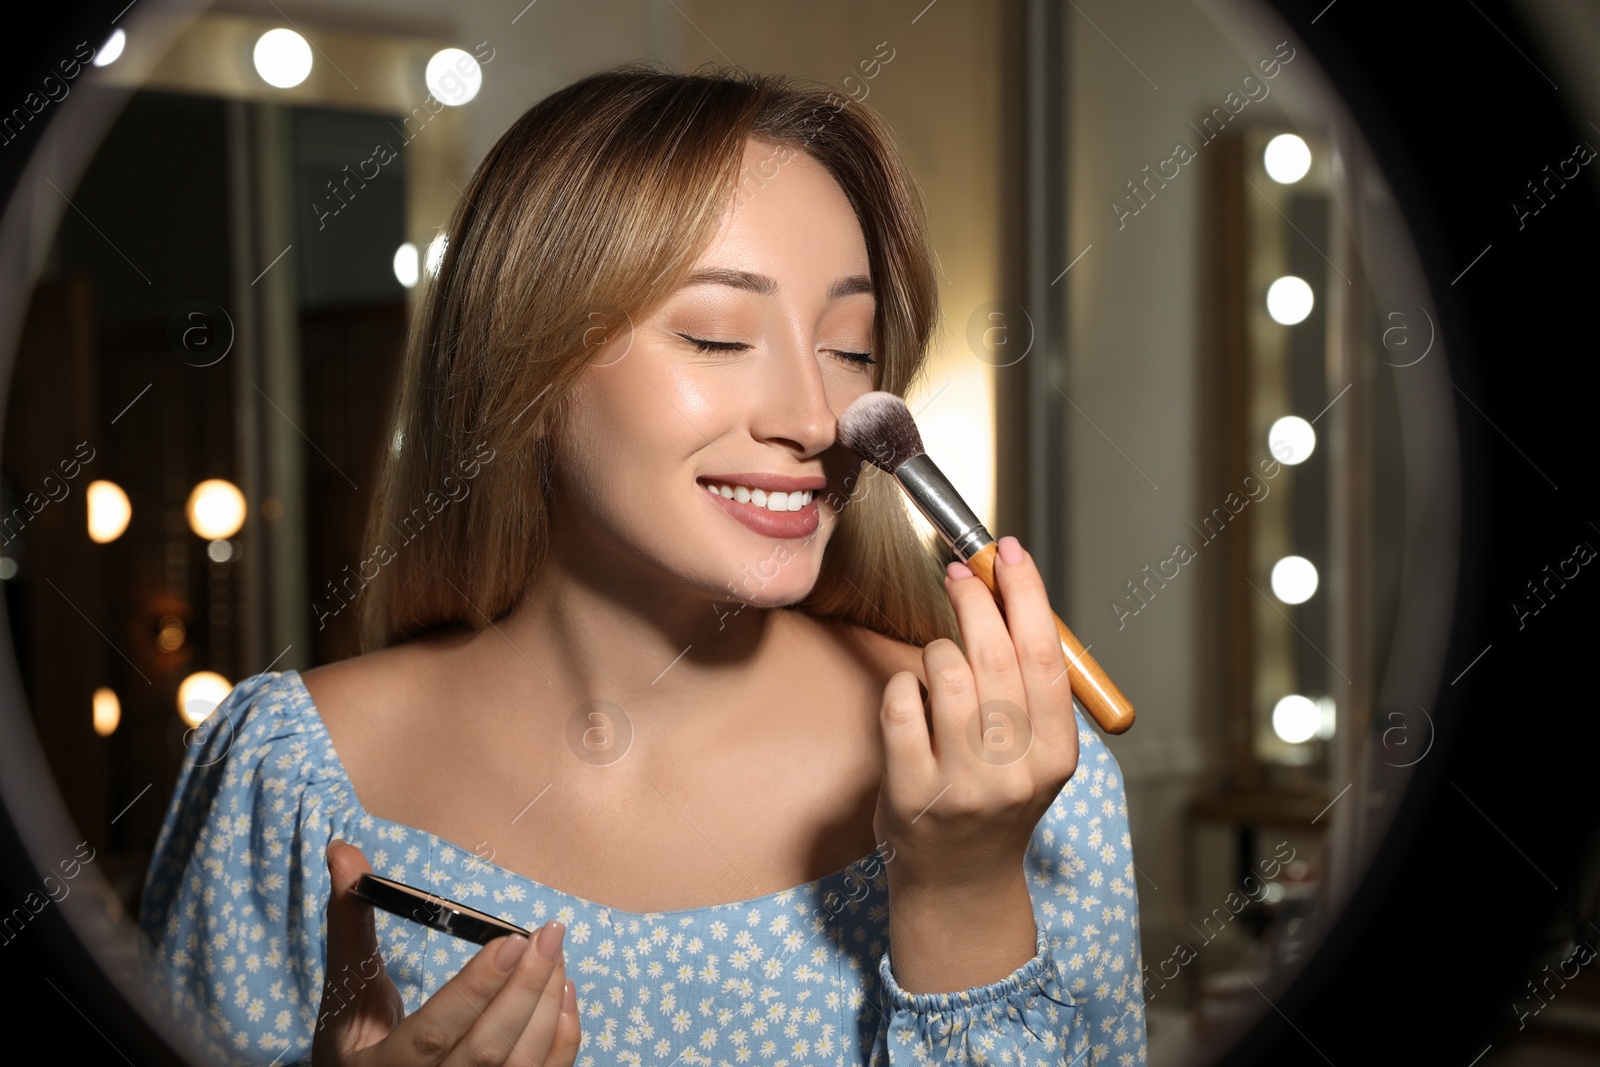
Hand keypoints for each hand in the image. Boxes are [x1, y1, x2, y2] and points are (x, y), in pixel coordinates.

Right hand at [313, 841, 580, 1066]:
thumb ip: (350, 925)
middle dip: (526, 988)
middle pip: (487, 1050)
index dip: (475, 990)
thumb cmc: (356, 1044)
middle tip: (550, 935)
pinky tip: (564, 991)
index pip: (433, 1034)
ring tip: (556, 954)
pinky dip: (563, 1035)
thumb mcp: (345, 992)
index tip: (512, 940)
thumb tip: (344, 850)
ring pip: (521, 1064)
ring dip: (548, 1005)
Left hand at [873, 534, 1079, 893]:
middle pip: (996, 656)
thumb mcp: (1035, 750)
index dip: (1026, 593)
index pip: (1046, 654)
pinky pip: (900, 704)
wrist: (960, 879)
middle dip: (974, 597)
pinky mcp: (911, 791)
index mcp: (1057, 753)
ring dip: (937, 649)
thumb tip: (1006, 586)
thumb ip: (1029, 682)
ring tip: (940, 663)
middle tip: (957, 570)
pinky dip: (902, 686)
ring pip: (945, 672)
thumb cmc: (997, 794)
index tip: (1007, 551)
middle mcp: (1016, 771)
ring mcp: (963, 785)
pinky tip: (910, 698)